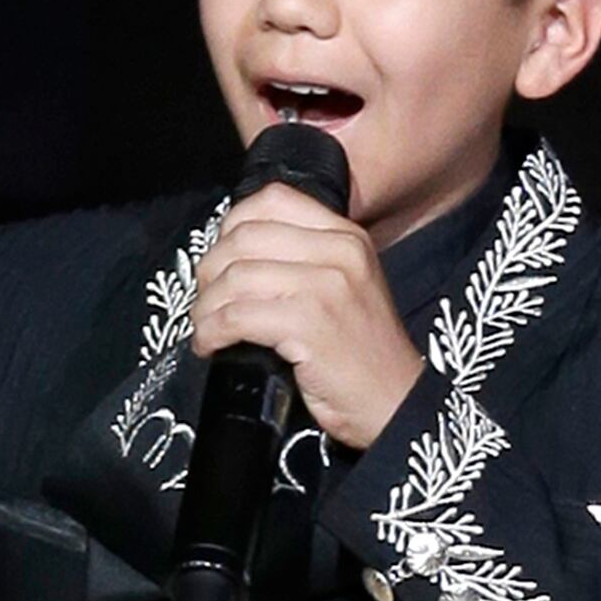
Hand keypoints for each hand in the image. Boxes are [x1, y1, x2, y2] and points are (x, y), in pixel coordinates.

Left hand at [187, 182, 425, 450]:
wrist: (395, 401)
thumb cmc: (360, 352)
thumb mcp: (345, 286)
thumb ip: (303, 260)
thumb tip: (233, 253)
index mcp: (346, 236)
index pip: (273, 199)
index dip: (231, 226)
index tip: (220, 259)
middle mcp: (339, 252)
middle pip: (244, 238)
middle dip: (210, 271)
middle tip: (205, 302)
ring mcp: (325, 286)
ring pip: (235, 278)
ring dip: (206, 307)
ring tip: (205, 328)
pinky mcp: (309, 324)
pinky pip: (236, 316)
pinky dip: (212, 332)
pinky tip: (211, 346)